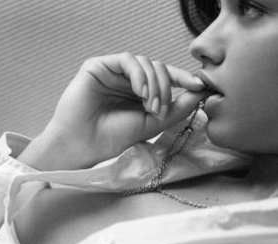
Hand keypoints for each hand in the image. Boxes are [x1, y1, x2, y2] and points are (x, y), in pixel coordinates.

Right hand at [18, 53, 206, 169]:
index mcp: (136, 94)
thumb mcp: (149, 124)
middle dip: (167, 87)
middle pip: (158, 69)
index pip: (165, 79)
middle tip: (161, 110)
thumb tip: (201, 91)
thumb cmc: (108, 139)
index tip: (200, 86)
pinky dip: (140, 74)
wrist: (80, 146)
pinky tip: (140, 92)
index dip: (183, 79)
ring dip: (155, 83)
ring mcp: (111, 73)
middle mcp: (125, 81)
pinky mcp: (97, 66)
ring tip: (150, 106)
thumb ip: (175, 109)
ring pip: (146, 63)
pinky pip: (127, 60)